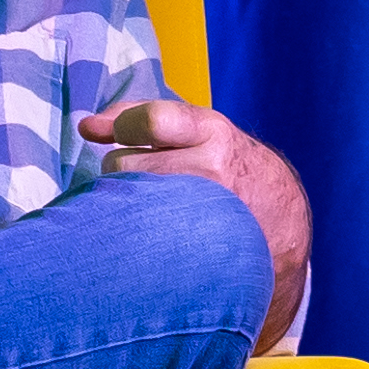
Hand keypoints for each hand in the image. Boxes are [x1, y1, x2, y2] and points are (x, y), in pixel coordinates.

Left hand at [90, 94, 315, 343]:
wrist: (282, 224)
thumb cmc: (230, 167)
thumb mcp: (202, 131)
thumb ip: (142, 119)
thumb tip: (86, 126)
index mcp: (213, 132)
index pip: (150, 120)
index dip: (120, 127)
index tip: (116, 136)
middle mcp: (209, 171)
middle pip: (124, 164)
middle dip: (121, 168)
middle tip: (142, 178)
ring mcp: (201, 213)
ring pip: (126, 200)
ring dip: (125, 199)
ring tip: (153, 203)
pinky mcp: (191, 249)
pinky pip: (135, 233)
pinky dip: (133, 227)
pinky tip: (151, 228)